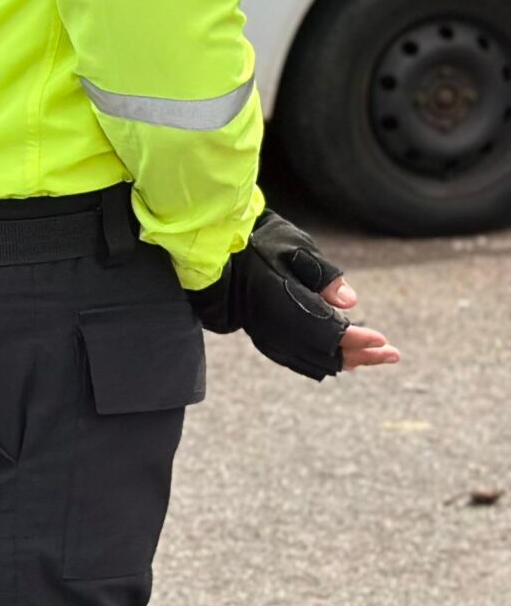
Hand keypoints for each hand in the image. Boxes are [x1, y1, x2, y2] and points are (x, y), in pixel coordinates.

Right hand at [190, 210, 400, 378]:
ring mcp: (267, 334)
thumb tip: (351, 301)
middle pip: (324, 352)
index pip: (326, 331)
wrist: (212, 255)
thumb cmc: (256, 243)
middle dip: (360, 355)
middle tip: (392, 354)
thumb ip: (322, 274)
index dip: (356, 339)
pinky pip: (299, 359)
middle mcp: (274, 326)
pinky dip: (324, 361)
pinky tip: (341, 360)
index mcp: (281, 302)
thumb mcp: (292, 246)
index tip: (382, 341)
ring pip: (313, 360)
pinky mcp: (264, 336)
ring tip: (374, 357)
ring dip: (345, 360)